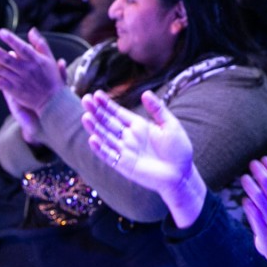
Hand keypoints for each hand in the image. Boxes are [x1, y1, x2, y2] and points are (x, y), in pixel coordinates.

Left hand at [0, 28, 67, 133]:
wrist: (52, 101)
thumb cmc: (51, 77)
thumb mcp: (49, 58)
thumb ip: (40, 43)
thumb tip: (31, 29)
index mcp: (35, 60)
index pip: (22, 48)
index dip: (11, 40)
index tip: (1, 32)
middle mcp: (26, 70)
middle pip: (5, 58)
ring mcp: (18, 80)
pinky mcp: (13, 91)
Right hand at [82, 90, 196, 197]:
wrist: (181, 174)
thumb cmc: (178, 149)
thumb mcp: (170, 125)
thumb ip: (157, 109)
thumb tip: (145, 93)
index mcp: (138, 126)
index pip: (118, 113)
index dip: (107, 104)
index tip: (97, 94)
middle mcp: (129, 137)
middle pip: (108, 123)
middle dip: (96, 112)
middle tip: (85, 100)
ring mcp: (125, 151)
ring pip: (105, 137)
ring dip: (95, 128)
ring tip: (85, 116)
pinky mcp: (125, 165)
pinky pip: (109, 156)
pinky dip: (101, 148)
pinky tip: (92, 139)